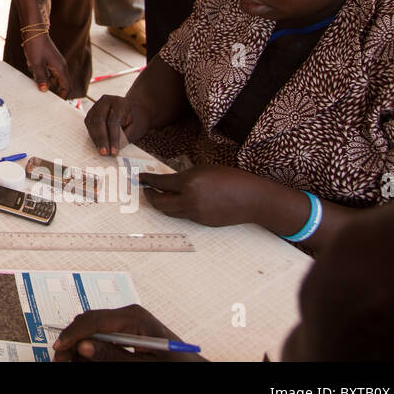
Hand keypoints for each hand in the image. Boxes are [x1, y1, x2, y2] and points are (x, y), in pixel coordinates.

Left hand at [23, 33, 68, 96]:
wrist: (34, 32)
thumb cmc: (36, 46)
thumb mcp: (36, 64)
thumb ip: (41, 78)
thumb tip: (45, 90)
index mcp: (60, 68)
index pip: (67, 86)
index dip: (63, 95)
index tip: (57, 103)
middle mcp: (61, 66)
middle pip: (63, 84)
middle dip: (57, 92)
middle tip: (47, 99)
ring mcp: (56, 63)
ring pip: (56, 78)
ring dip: (50, 84)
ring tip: (41, 89)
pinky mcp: (51, 60)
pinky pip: (51, 73)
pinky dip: (46, 77)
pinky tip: (37, 77)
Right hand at [53, 305, 200, 361]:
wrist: (192, 367)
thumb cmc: (175, 365)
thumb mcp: (143, 364)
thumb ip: (113, 355)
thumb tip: (84, 345)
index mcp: (134, 318)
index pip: (93, 320)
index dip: (72, 335)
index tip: (60, 349)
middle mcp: (128, 314)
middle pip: (88, 322)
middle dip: (72, 341)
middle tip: (62, 360)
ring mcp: (127, 321)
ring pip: (91, 329)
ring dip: (80, 345)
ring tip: (72, 361)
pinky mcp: (127, 329)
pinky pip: (102, 334)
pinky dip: (91, 347)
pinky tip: (86, 358)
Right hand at [85, 94, 150, 155]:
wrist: (135, 110)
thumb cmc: (136, 120)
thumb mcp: (135, 128)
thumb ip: (124, 137)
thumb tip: (112, 149)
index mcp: (120, 102)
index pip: (113, 122)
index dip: (113, 138)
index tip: (114, 152)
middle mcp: (106, 101)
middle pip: (99, 121)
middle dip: (101, 139)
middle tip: (104, 153)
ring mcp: (97, 105)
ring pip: (91, 123)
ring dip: (95, 139)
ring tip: (101, 151)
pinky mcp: (92, 112)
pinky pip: (89, 124)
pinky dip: (93, 136)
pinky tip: (98, 144)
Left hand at [138, 165, 267, 227]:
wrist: (252, 198)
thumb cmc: (231, 178)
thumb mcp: (204, 170)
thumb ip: (185, 177)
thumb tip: (168, 182)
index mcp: (189, 182)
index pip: (160, 182)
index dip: (148, 180)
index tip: (140, 178)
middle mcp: (189, 200)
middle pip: (159, 202)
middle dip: (149, 196)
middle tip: (146, 190)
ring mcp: (195, 213)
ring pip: (170, 211)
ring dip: (161, 204)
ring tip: (159, 196)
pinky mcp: (201, 222)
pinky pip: (183, 215)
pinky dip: (177, 209)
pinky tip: (178, 202)